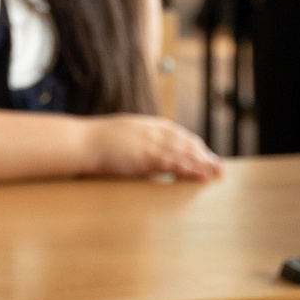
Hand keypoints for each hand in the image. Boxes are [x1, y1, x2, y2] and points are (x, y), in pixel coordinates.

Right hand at [87, 113, 222, 179]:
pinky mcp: (145, 155)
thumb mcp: (120, 138)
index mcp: (146, 125)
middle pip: (184, 141)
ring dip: (201, 162)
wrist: (81, 142)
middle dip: (203, 154)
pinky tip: (200, 174)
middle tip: (218, 165)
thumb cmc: (95, 143)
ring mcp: (149, 142)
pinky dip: (189, 168)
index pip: (176, 133)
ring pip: (183, 152)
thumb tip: (145, 159)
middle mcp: (151, 130)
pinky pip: (173, 162)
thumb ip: (136, 144)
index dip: (192, 145)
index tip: (204, 154)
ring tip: (216, 171)